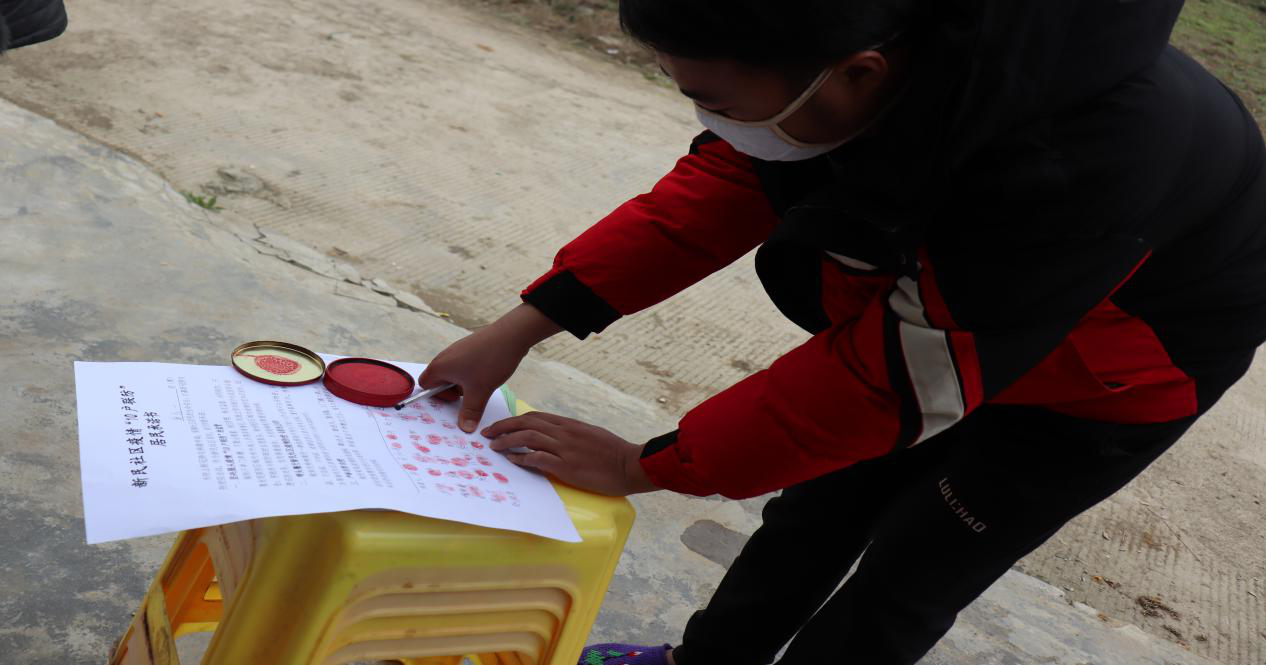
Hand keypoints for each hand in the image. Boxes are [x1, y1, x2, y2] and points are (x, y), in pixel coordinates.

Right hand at [419, 304, 561, 432]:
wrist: (512, 335)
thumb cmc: (490, 362)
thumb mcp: (479, 391)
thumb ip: (470, 412)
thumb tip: (465, 429)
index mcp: (440, 366)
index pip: (425, 385)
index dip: (437, 396)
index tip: (455, 400)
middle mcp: (445, 357)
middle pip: (439, 380)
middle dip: (453, 392)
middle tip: (470, 395)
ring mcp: (458, 351)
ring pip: (454, 374)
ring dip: (464, 384)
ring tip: (481, 386)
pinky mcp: (470, 348)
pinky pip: (465, 366)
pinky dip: (472, 375)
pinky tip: (487, 376)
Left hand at [484, 412, 658, 495]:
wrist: (630, 464)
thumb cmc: (613, 452)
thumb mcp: (589, 435)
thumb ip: (570, 434)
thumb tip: (552, 439)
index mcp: (569, 424)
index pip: (535, 417)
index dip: (514, 420)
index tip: (500, 426)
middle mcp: (564, 432)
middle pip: (526, 423)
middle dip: (503, 427)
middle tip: (487, 434)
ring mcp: (564, 448)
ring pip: (527, 438)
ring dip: (507, 441)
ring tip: (494, 447)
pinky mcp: (566, 466)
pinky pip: (537, 459)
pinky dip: (521, 458)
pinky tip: (512, 461)